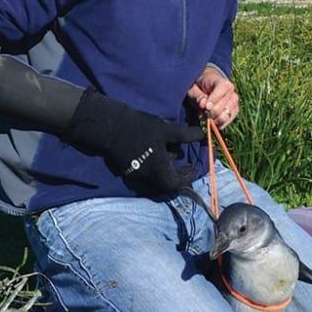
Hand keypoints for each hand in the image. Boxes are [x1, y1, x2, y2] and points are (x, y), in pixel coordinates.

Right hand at [62, 88, 203, 192]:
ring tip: (168, 157)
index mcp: (159, 170)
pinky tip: (153, 155)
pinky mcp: (126, 170)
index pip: (178, 183)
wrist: (110, 127)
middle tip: (183, 165)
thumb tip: (202, 135)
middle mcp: (147, 178)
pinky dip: (153, 169)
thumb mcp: (166, 129)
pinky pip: (144, 175)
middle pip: (166, 184)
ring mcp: (135, 176)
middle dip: (176, 175)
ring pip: (155, 180)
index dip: (188, 176)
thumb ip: (185, 135)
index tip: (193, 167)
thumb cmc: (140, 128)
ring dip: (164, 172)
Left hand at [187, 66, 238, 129]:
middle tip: (203, 111)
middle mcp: (232, 92)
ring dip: (213, 119)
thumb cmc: (199, 88)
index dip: (213, 100)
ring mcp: (235, 103)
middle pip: (221, 109)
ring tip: (207, 114)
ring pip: (225, 117)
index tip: (205, 106)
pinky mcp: (234, 112)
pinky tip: (212, 119)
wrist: (206, 89)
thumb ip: (198, 96)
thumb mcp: (194, 90)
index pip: (223, 90)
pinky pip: (227, 122)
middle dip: (209, 112)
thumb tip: (204, 105)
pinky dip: (218, 123)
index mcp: (223, 83)